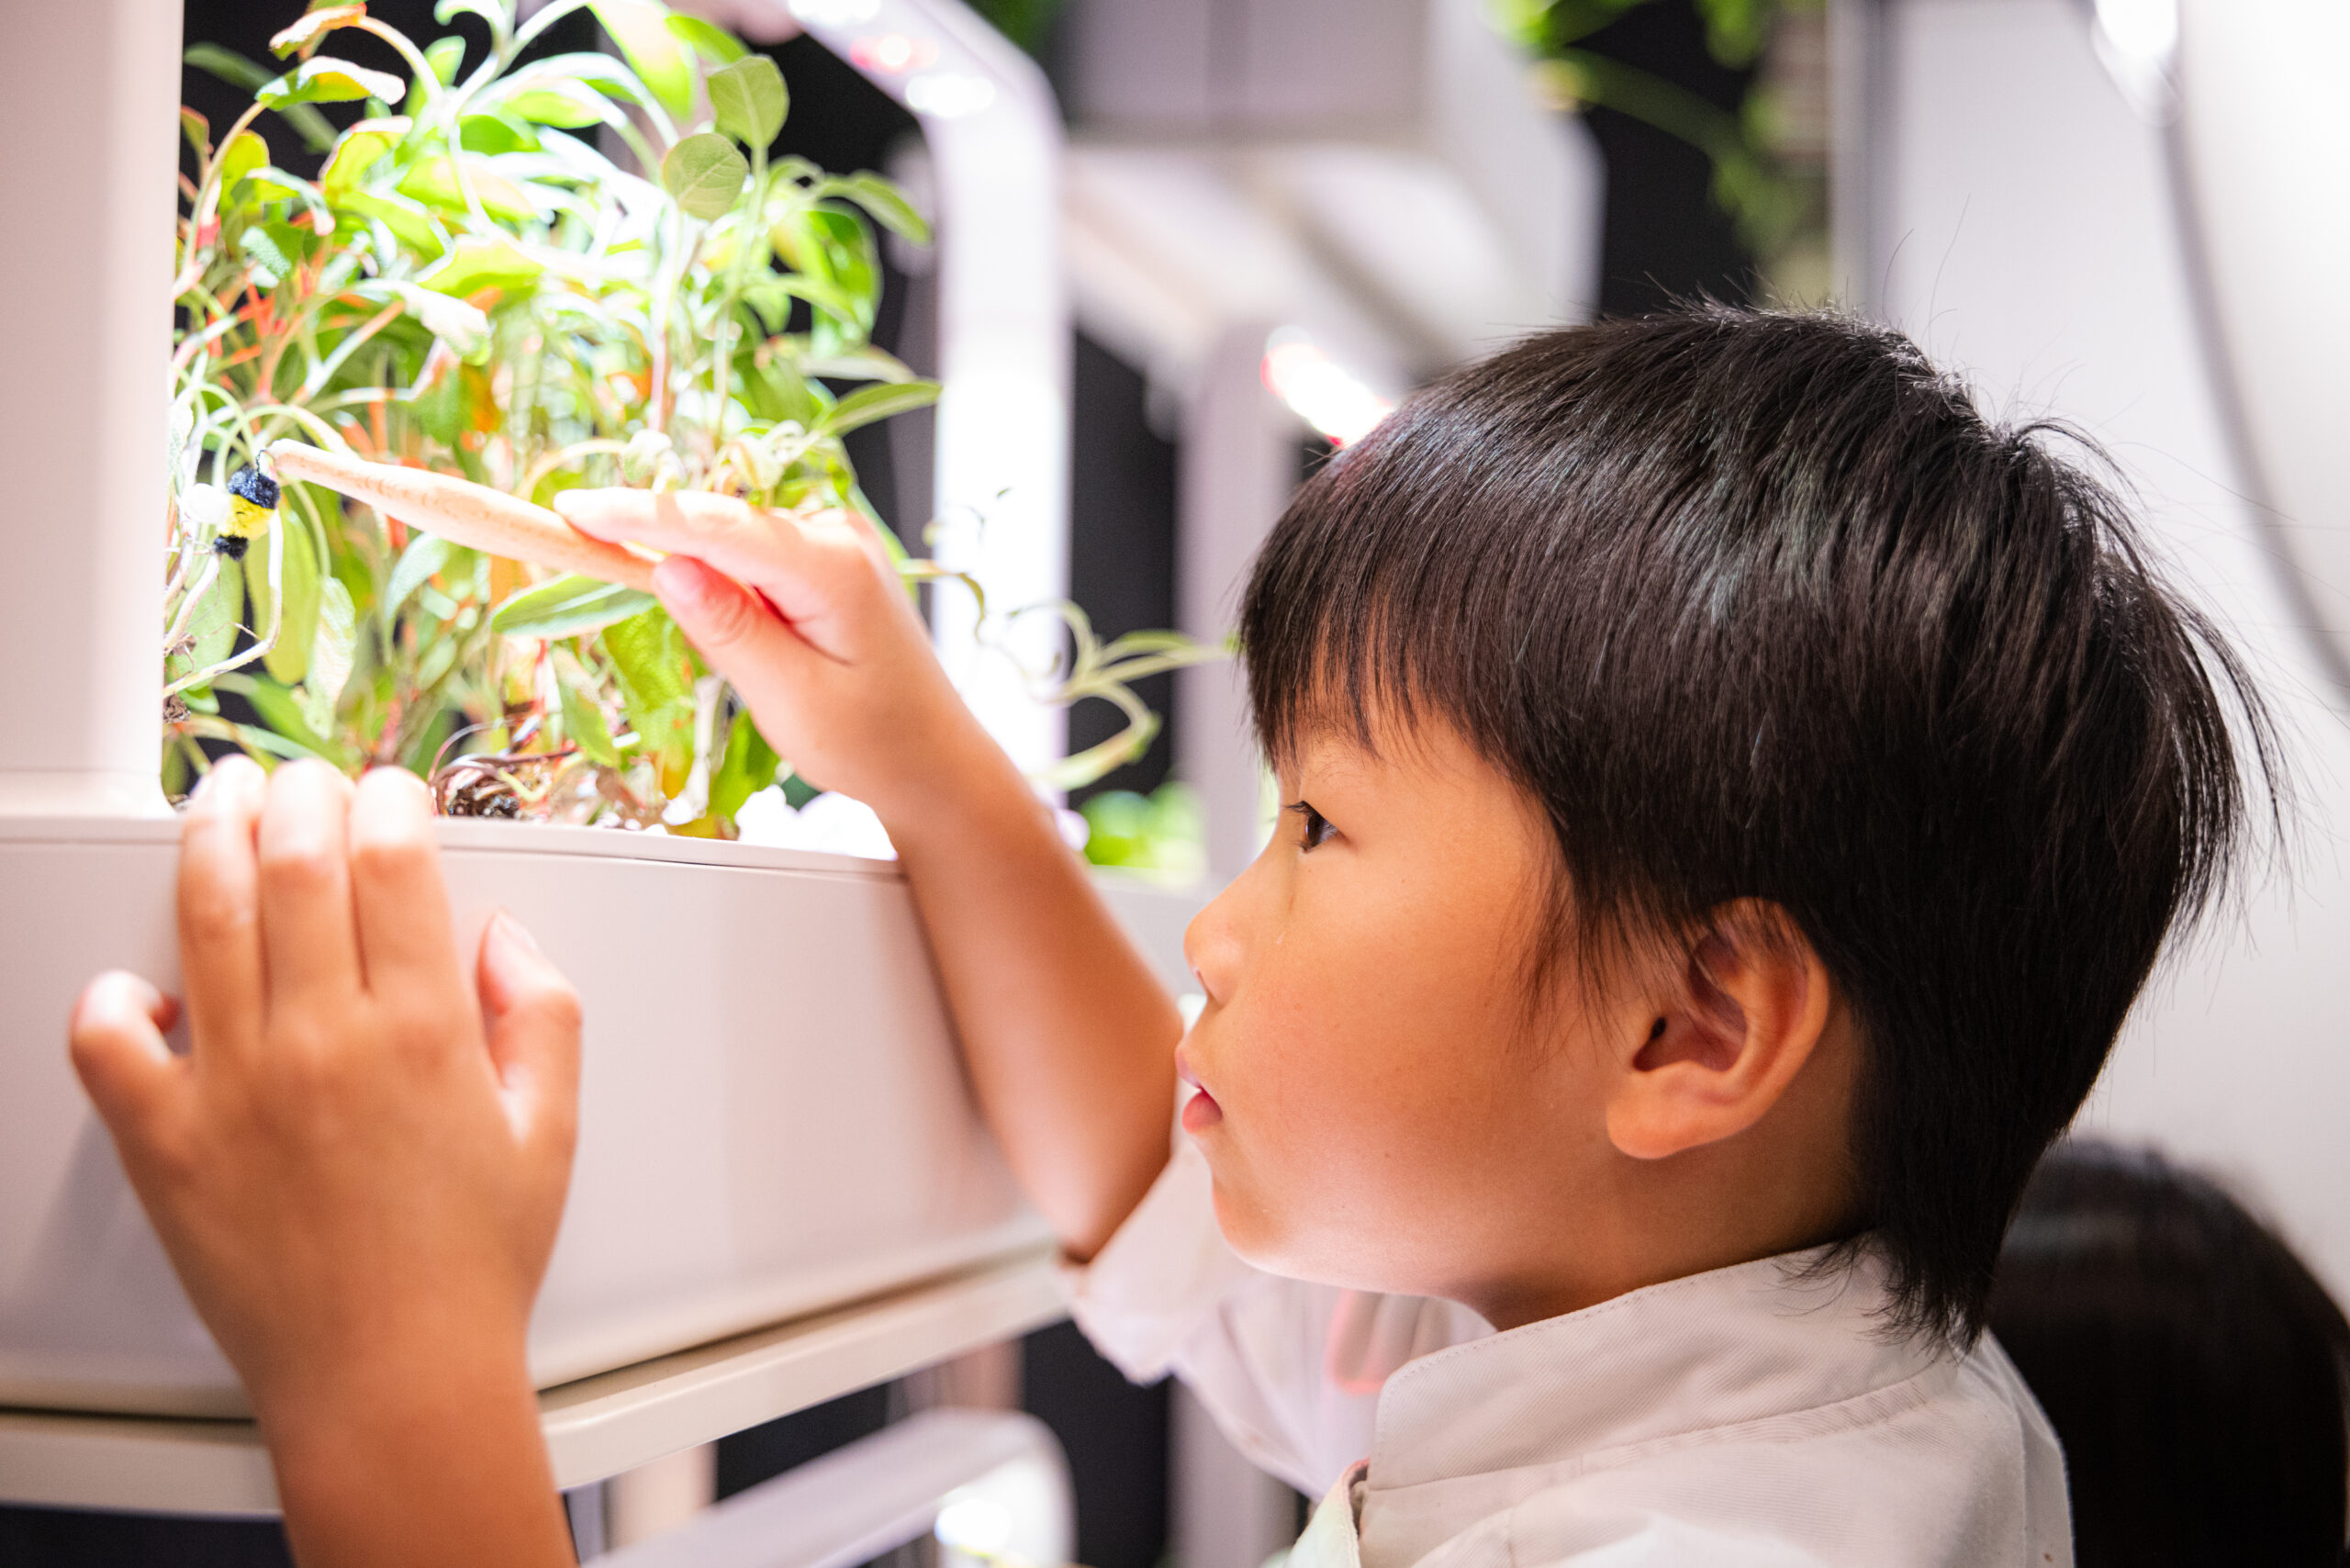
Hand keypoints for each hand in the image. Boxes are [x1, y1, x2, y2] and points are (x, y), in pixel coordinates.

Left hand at [68, 757, 579, 1566]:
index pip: (394, 863)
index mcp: (424, 1031)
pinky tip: (144, 979)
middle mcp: (324, 1041)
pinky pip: (107, 1039)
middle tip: (304, 782)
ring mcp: (234, 1084)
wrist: (391, 1379)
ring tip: (221, 802)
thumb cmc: (469, 1269)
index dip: (391, 803)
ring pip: (206, 915)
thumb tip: (503, 938)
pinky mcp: (164, 1140)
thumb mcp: (550, 1130)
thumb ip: (539, 1014)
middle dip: (301, 795)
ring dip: (212, 837)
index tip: (392, 795)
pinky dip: (113, 994)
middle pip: (296, 863)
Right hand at [554, 491, 992, 823]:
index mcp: (833, 568)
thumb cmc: (874, 743)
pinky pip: (749, 551)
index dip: (638, 515)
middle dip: (646, 527)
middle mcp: (837, 537)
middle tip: (567, 537)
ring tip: (628, 577)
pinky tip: (690, 597)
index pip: (718, 525)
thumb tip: (666, 567)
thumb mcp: (791, 700)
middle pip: (717, 518)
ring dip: (677, 551)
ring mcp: (833, 543)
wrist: (934, 760)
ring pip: (728, 533)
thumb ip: (729, 629)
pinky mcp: (822, 561)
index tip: (569, 511)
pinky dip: (708, 566)